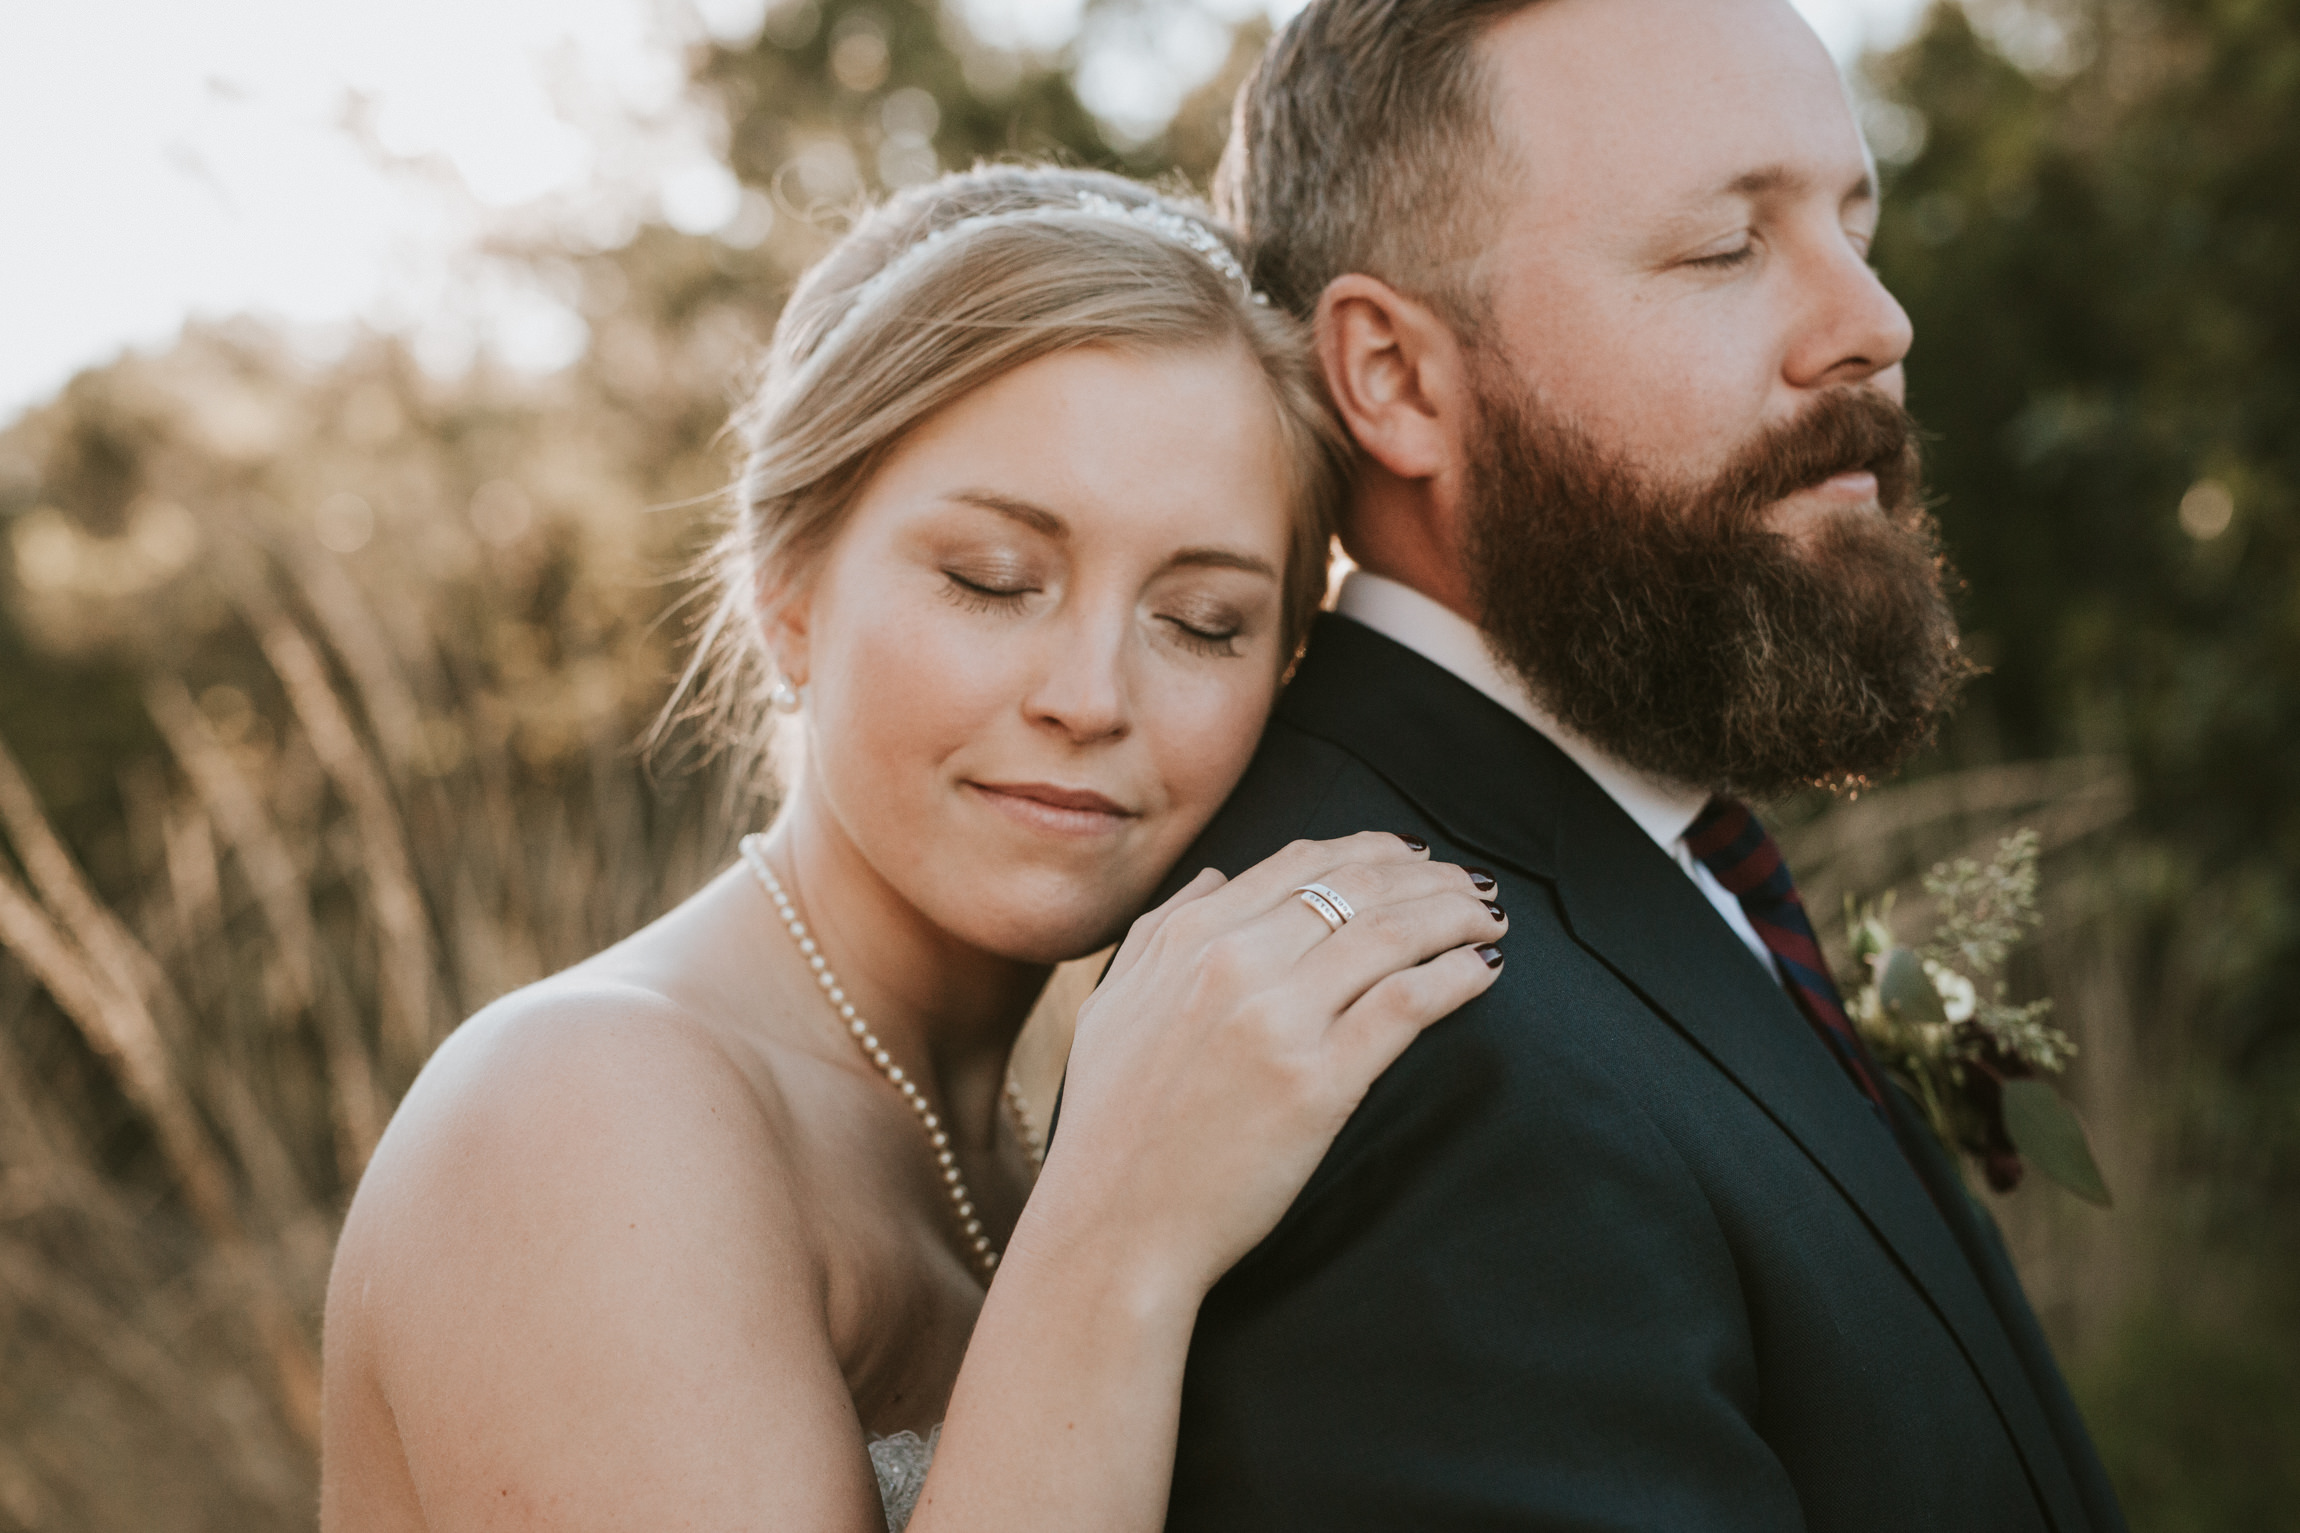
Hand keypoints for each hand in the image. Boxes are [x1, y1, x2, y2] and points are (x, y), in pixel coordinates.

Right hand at [1018, 832, 1504, 1306]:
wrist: (1114, 1228)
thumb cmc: (1109, 1130)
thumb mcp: (1112, 1007)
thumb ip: (1160, 931)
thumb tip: (1217, 875)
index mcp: (1190, 939)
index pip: (1301, 863)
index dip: (1372, 850)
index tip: (1412, 858)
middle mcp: (1235, 963)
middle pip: (1359, 887)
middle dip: (1429, 877)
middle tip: (1471, 886)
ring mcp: (1279, 1021)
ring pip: (1392, 933)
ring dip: (1455, 915)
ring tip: (1489, 920)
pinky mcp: (1318, 1083)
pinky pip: (1406, 1004)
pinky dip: (1454, 976)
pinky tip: (1482, 970)